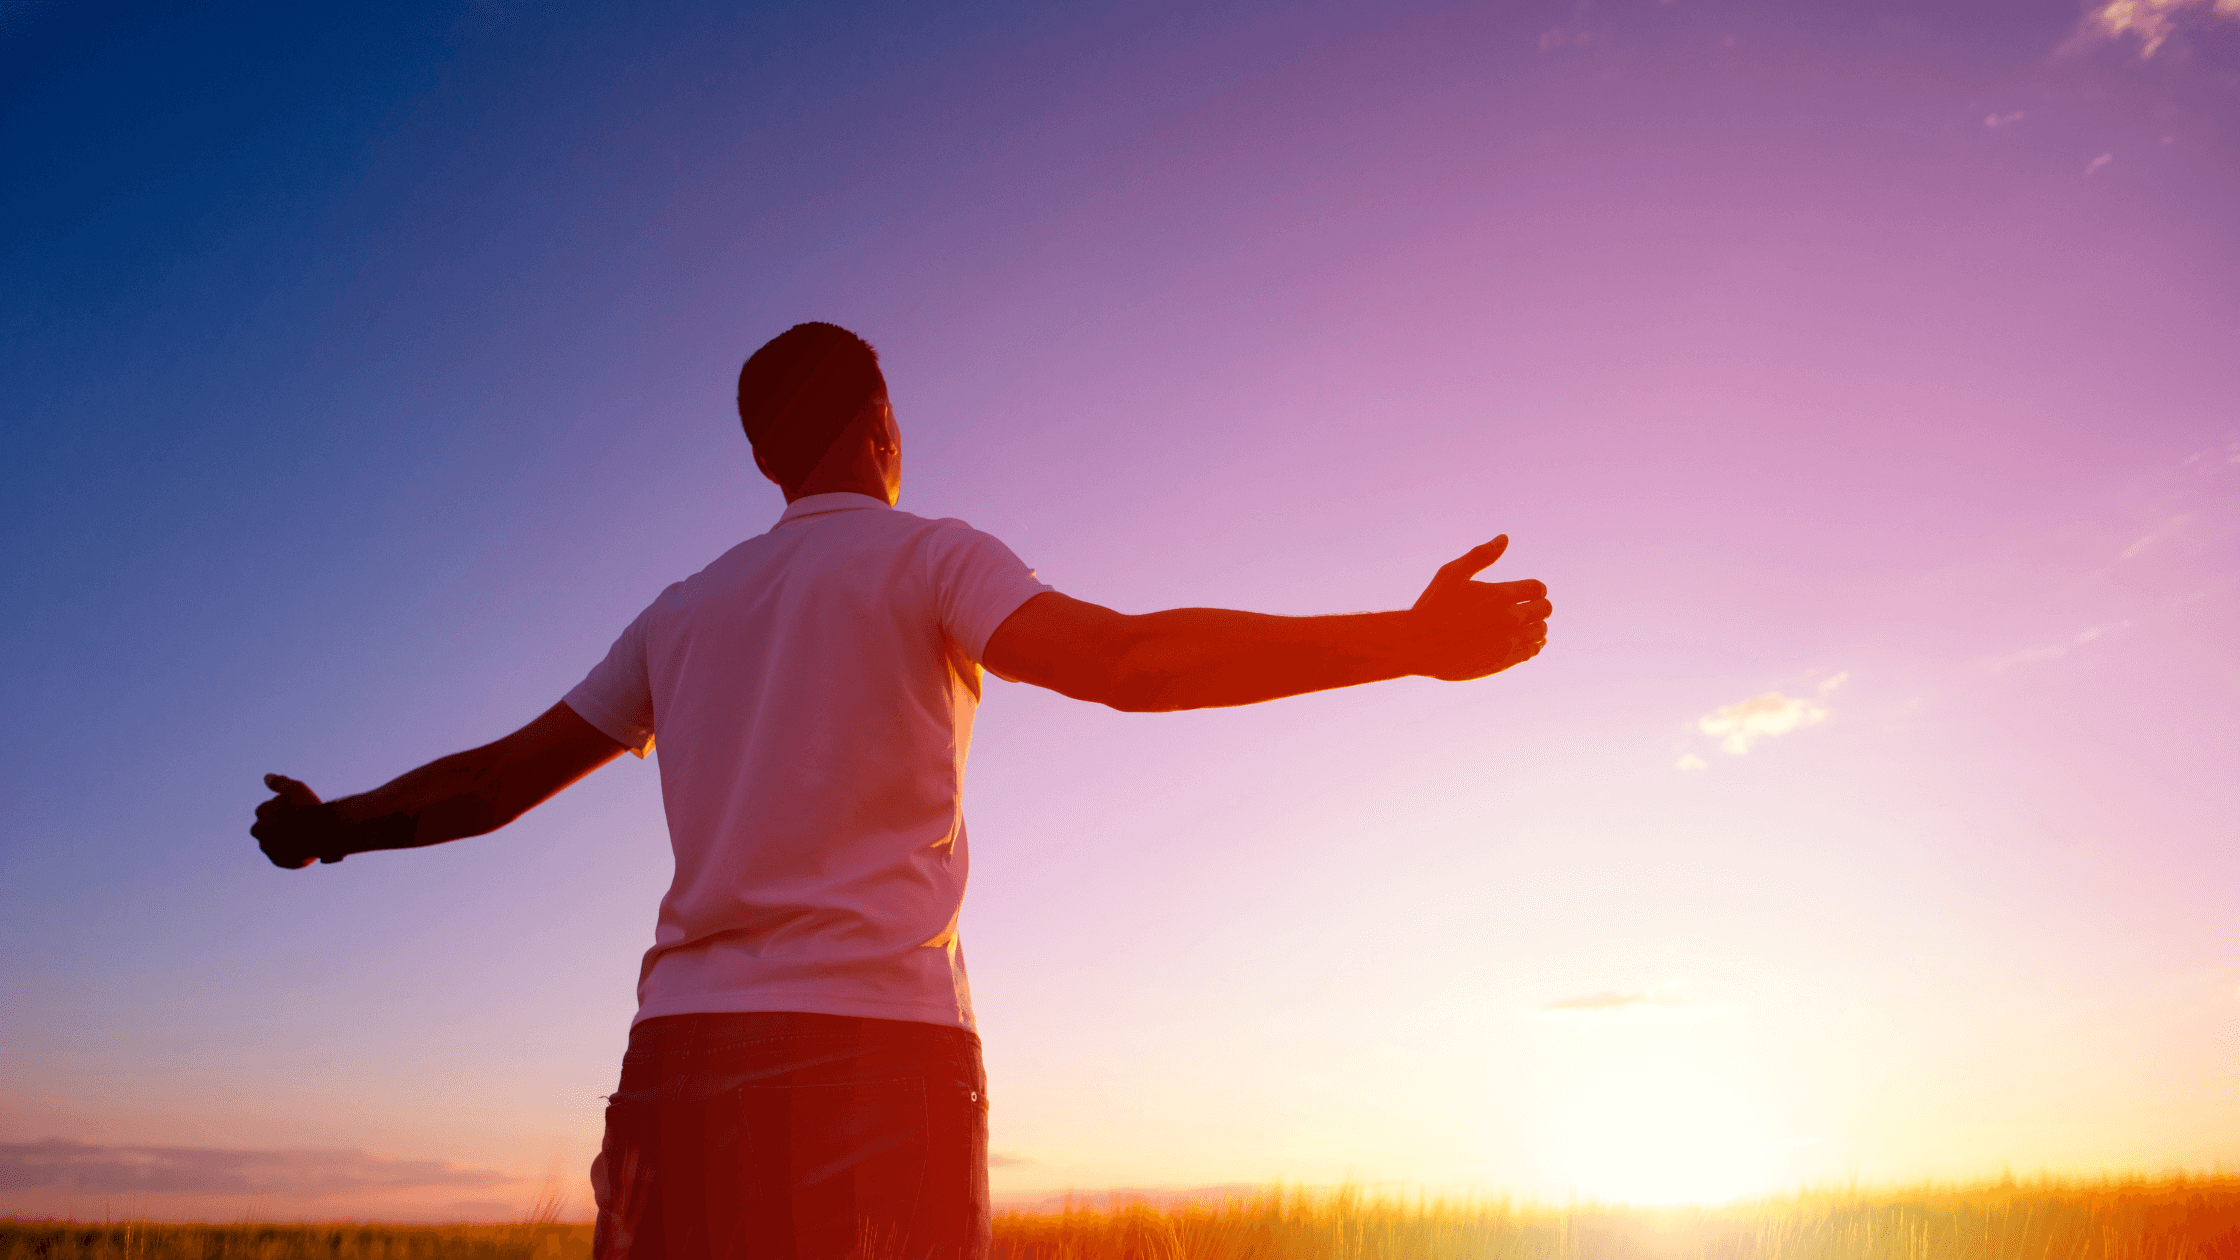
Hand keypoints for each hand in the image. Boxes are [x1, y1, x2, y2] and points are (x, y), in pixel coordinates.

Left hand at [252, 773, 347, 868]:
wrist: (325, 832)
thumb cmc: (309, 808)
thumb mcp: (295, 788)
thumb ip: (279, 782)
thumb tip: (266, 777)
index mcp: (261, 815)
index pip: (263, 810)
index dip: (278, 808)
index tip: (291, 809)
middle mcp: (261, 834)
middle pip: (263, 828)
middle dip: (273, 825)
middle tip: (293, 822)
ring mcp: (270, 849)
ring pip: (272, 843)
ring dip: (280, 839)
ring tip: (299, 834)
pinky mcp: (281, 862)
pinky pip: (282, 856)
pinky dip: (289, 851)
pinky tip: (302, 845)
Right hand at [1408, 535, 1550, 680]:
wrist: (1418, 645)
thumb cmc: (1433, 606)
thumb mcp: (1452, 573)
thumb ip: (1481, 555)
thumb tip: (1504, 538)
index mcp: (1501, 595)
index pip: (1538, 588)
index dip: (1535, 588)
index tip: (1528, 590)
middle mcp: (1511, 619)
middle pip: (1544, 610)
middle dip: (1539, 605)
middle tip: (1529, 606)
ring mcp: (1508, 642)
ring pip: (1541, 632)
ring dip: (1537, 626)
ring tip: (1526, 624)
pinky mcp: (1503, 662)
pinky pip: (1531, 652)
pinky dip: (1533, 645)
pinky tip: (1525, 642)